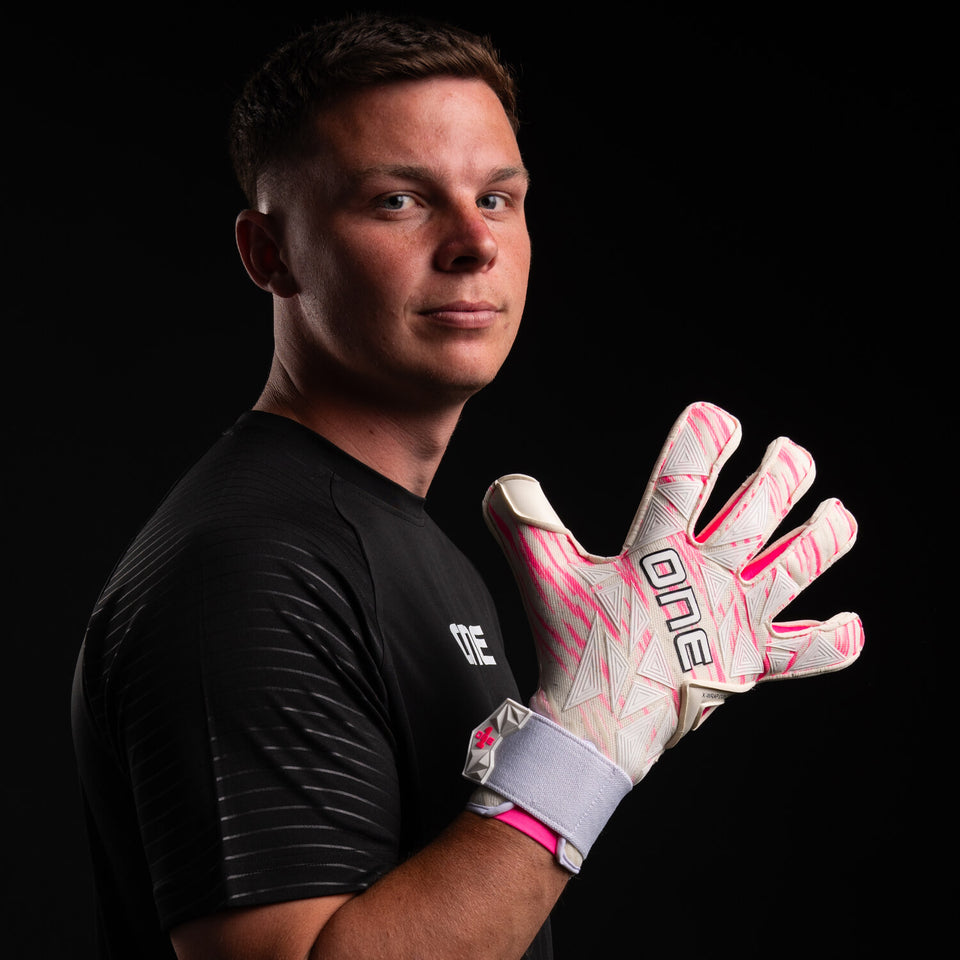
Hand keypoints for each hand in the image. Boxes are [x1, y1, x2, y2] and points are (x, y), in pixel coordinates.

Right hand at [482, 401, 862, 784]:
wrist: (599, 728)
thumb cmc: (573, 648)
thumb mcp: (543, 579)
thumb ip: (524, 525)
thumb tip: (505, 484)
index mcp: (658, 552)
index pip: (686, 476)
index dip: (705, 436)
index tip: (718, 416)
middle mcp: (708, 579)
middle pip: (762, 509)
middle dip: (784, 472)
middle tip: (789, 452)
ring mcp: (736, 620)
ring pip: (798, 565)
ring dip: (825, 535)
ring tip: (836, 511)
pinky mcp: (749, 661)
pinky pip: (807, 651)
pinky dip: (833, 638)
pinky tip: (850, 623)